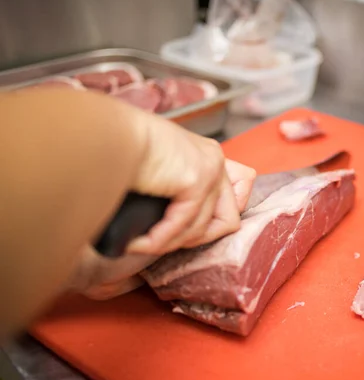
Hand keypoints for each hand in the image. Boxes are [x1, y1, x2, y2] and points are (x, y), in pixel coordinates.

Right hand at [72, 111, 255, 299]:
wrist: (103, 136)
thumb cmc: (117, 153)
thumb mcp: (158, 174)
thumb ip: (177, 194)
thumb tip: (184, 230)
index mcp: (206, 155)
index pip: (243, 188)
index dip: (220, 217)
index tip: (190, 229)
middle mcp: (214, 159)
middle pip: (229, 219)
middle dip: (194, 239)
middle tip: (162, 240)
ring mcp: (210, 168)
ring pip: (203, 229)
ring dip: (169, 243)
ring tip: (142, 242)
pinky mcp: (197, 179)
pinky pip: (184, 226)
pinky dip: (159, 240)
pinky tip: (138, 241)